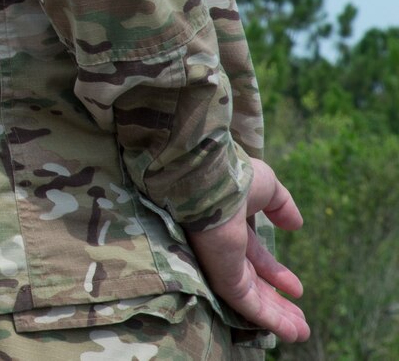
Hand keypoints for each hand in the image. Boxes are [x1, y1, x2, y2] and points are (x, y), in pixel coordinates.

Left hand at [187, 156, 306, 341]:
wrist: (210, 183)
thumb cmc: (234, 178)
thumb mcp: (266, 188)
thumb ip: (281, 205)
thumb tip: (296, 225)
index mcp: (232, 229)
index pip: (255, 259)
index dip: (276, 274)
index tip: (297, 289)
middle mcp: (225, 251)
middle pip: (255, 284)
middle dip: (278, 303)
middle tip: (300, 320)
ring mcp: (223, 266)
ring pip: (253, 300)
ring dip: (278, 319)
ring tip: (302, 334)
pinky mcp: (223, 278)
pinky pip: (248, 306)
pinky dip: (270, 321)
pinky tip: (291, 333)